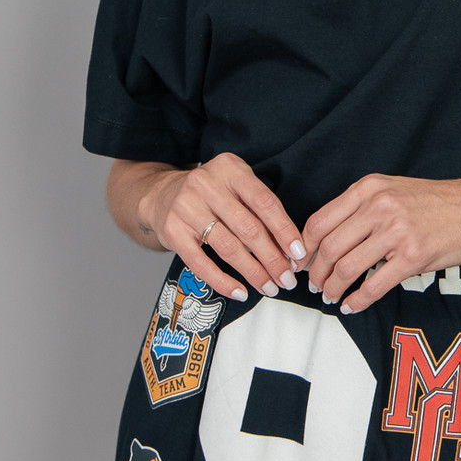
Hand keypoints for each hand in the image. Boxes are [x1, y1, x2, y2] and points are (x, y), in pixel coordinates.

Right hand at [137, 153, 306, 301]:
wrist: (161, 195)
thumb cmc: (211, 194)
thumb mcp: (236, 186)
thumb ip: (260, 209)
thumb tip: (290, 249)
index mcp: (230, 168)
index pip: (265, 202)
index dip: (285, 230)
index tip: (299, 254)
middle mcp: (206, 184)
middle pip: (248, 228)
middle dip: (272, 258)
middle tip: (287, 278)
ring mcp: (186, 207)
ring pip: (228, 247)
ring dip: (253, 272)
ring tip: (268, 286)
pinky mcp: (172, 230)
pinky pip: (201, 263)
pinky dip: (223, 282)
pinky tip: (240, 291)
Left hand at [301, 173, 460, 313]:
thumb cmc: (433, 201)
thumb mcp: (390, 189)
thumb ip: (359, 208)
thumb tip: (324, 238)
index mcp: (368, 189)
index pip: (320, 222)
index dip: (304, 248)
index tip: (300, 263)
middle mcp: (379, 207)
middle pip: (329, 248)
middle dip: (316, 273)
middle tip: (314, 285)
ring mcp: (397, 232)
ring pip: (347, 268)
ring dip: (333, 288)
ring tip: (331, 296)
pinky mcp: (413, 257)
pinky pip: (374, 285)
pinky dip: (357, 301)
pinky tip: (351, 306)